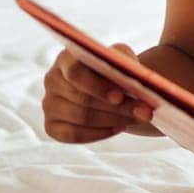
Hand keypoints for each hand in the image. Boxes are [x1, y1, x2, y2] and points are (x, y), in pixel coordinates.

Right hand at [41, 43, 157, 142]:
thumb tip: (135, 83)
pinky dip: (99, 133)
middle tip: (145, 112)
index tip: (121, 96)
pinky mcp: (51, 126)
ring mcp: (49, 104)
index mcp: (66, 58)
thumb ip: (125, 64)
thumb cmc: (115, 69)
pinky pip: (73, 135)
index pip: (75, 73)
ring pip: (81, 117)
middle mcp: (52, 80)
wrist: (106, 86)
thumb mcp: (122, 58)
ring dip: (114, 120)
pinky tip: (119, 127)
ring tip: (139, 118)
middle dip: (117, 107)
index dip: (97, 87)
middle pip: (83, 99)